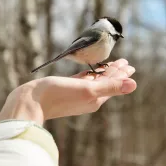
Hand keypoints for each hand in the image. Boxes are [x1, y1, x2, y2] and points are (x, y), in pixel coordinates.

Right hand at [0, 59, 136, 124]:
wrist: (31, 102)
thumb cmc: (58, 95)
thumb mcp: (88, 90)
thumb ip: (111, 87)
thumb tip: (134, 85)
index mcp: (95, 99)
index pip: (113, 84)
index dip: (121, 74)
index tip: (129, 66)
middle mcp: (88, 98)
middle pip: (106, 82)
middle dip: (116, 72)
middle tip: (125, 63)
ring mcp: (77, 94)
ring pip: (95, 81)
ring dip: (105, 72)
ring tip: (112, 64)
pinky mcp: (66, 89)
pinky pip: (82, 81)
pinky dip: (90, 75)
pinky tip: (91, 72)